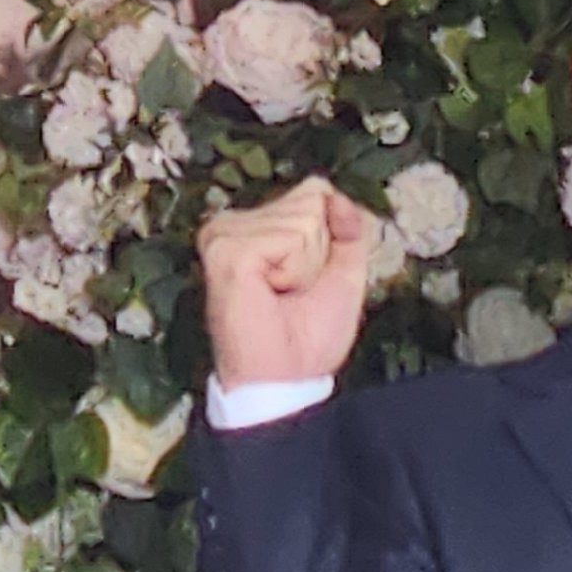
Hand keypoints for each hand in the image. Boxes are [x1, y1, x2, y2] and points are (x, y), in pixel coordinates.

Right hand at [197, 178, 374, 387]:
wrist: (287, 377)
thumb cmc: (309, 335)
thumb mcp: (344, 272)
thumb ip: (347, 230)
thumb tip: (337, 196)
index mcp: (255, 227)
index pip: (314, 194)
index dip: (329, 239)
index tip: (308, 280)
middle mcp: (233, 225)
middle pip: (310, 202)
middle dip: (319, 252)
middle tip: (294, 290)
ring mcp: (224, 234)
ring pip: (303, 218)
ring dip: (307, 264)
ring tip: (281, 293)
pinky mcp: (226, 249)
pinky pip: (291, 236)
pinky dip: (295, 268)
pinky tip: (270, 290)